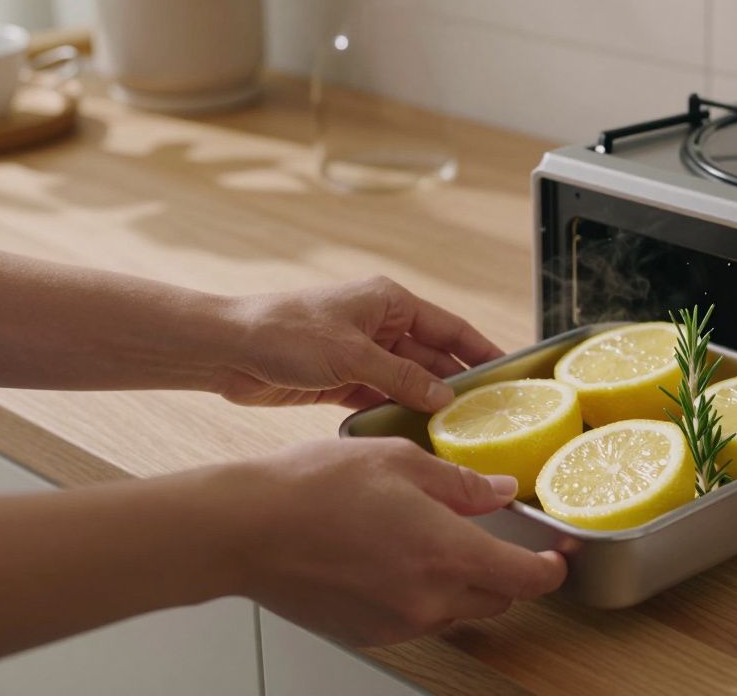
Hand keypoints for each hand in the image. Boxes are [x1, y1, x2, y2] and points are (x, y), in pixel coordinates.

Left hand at [215, 276, 503, 411]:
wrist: (228, 349)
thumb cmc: (285, 333)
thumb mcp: (352, 355)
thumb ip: (402, 377)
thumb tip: (442, 397)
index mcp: (389, 302)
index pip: (450, 327)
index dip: (481, 349)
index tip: (508, 372)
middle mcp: (380, 325)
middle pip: (432, 356)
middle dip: (456, 383)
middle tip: (486, 414)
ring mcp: (361, 353)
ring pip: (408, 380)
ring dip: (426, 402)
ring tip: (456, 431)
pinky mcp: (342, 380)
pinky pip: (382, 397)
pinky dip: (396, 412)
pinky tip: (414, 434)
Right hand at [229, 438, 566, 644]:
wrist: (245, 530)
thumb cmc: (312, 489)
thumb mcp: (399, 461)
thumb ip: (460, 482)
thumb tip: (499, 490)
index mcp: (446, 553)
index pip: (527, 579)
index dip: (551, 568)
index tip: (557, 555)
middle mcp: (428, 599)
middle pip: (497, 598)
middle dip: (507, 571)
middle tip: (493, 539)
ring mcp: (397, 622)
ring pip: (457, 610)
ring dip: (461, 582)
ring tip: (430, 540)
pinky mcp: (369, 631)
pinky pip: (417, 617)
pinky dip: (422, 594)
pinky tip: (394, 558)